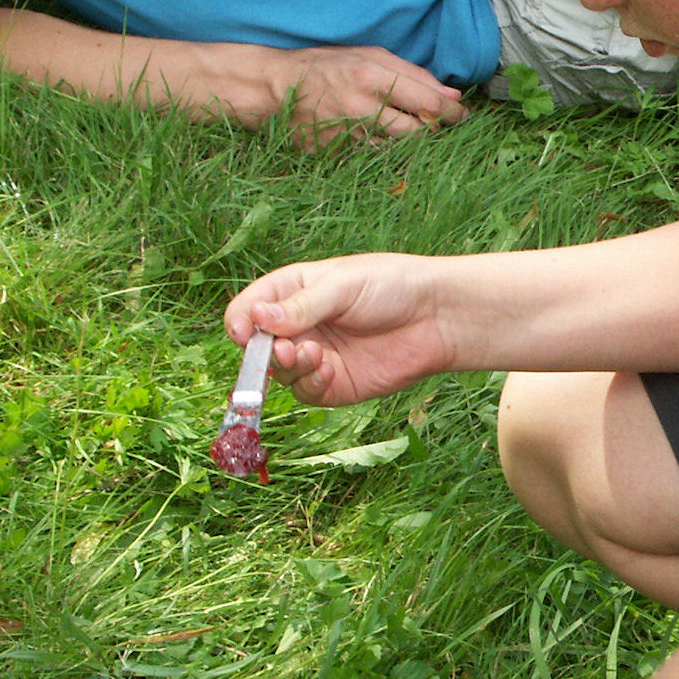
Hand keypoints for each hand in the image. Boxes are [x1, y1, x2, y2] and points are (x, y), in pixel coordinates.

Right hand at [225, 255, 457, 405]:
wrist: (438, 316)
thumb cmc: (393, 286)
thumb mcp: (344, 285)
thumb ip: (302, 305)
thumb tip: (258, 318)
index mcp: (293, 291)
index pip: (249, 308)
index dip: (240, 322)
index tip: (242, 332)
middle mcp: (299, 326)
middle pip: (257, 347)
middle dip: (263, 352)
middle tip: (284, 349)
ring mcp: (315, 356)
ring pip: (279, 373)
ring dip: (289, 367)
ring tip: (315, 353)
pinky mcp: (334, 384)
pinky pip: (306, 393)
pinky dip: (311, 384)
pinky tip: (330, 369)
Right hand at [267, 46, 466, 144]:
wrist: (276, 88)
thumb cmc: (326, 66)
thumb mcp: (369, 55)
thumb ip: (413, 73)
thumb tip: (451, 94)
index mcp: (372, 77)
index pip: (427, 102)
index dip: (451, 113)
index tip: (461, 116)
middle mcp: (362, 108)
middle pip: (417, 132)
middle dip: (431, 129)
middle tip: (435, 123)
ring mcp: (349, 135)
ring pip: (397, 148)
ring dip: (406, 141)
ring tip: (397, 125)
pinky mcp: (338, 154)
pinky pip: (373, 157)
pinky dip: (381, 149)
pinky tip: (373, 136)